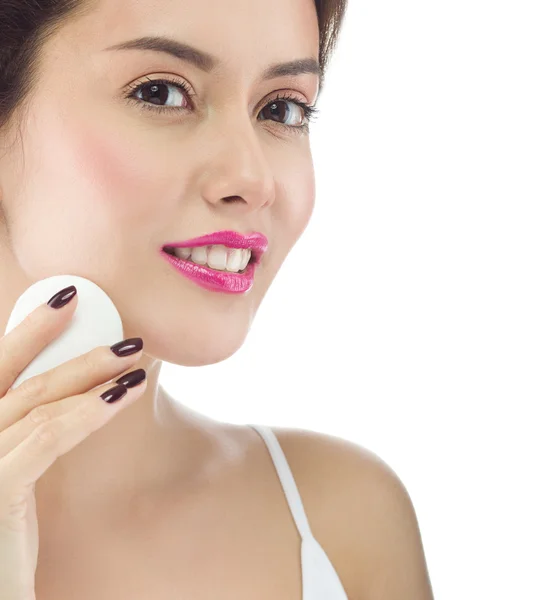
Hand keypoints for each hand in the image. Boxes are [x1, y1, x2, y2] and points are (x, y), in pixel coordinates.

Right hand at [0, 287, 146, 599]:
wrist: (3, 596)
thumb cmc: (9, 545)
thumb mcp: (16, 481)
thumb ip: (32, 437)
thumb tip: (86, 395)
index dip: (26, 334)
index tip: (64, 303)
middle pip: (13, 380)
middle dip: (63, 342)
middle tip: (105, 317)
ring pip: (34, 403)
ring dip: (90, 374)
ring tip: (134, 357)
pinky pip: (43, 439)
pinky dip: (86, 412)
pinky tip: (122, 393)